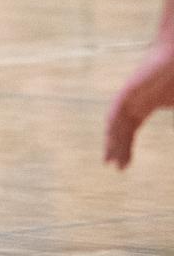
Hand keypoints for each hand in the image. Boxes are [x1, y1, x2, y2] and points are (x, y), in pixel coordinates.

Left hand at [104, 37, 173, 169]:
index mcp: (146, 105)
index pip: (131, 129)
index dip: (126, 147)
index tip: (123, 166)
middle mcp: (135, 102)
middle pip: (121, 129)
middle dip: (117, 147)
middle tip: (113, 166)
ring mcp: (131, 95)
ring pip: (116, 121)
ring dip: (113, 140)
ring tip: (110, 158)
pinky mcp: (129, 88)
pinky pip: (117, 108)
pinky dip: (113, 122)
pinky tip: (109, 136)